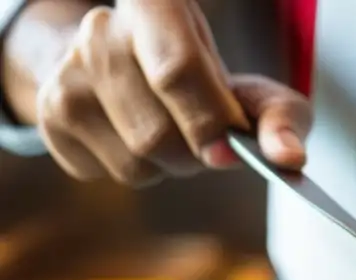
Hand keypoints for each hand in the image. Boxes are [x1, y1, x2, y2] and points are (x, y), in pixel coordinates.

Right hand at [34, 0, 309, 185]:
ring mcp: (67, 73)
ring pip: (133, 161)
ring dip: (168, 168)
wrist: (138, 72)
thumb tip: (291, 160)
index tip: (230, 154)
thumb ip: (282, 121)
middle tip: (209, 146)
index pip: (177, 70)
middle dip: (194, 156)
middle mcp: (101, 30)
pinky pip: (107, 173)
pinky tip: (139, 140)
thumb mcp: (255, 93)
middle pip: (155, 132)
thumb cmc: (211, 85)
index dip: (207, 121)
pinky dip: (139, 172)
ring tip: (174, 137)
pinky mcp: (51, 116)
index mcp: (156, 6)